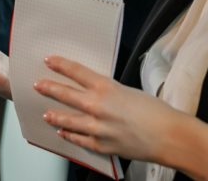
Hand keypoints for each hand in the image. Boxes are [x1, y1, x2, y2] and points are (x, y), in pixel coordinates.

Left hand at [34, 55, 181, 162]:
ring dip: (55, 116)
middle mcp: (98, 106)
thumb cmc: (155, 112)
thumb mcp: (128, 91)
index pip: (76, 71)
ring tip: (46, 114)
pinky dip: (70, 136)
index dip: (60, 65)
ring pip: (67, 120)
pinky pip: (79, 140)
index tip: (49, 60)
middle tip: (38, 85)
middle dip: (49, 88)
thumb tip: (96, 93)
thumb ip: (109, 92)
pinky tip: (63, 134)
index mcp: (106, 87)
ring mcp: (97, 128)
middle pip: (65, 94)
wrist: (169, 136)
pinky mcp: (101, 146)